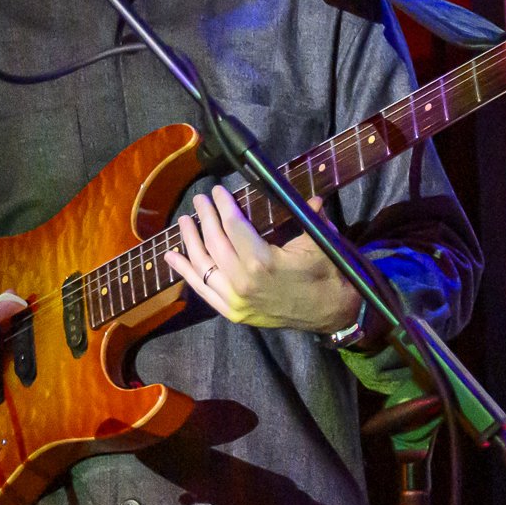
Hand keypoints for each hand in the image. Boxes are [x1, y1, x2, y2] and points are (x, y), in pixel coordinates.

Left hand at [164, 187, 362, 332]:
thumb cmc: (328, 275)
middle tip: (200, 200)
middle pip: (215, 242)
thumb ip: (308, 218)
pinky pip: (202, 290)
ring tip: (184, 221)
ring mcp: (235, 300)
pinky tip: (172, 256)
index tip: (216, 191)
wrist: (333, 313)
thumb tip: (311, 197)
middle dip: (206, 217)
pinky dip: (186, 272)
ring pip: (203, 265)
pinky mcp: (232, 312)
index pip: (234, 226)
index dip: (223, 205)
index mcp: (263, 261)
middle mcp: (243, 281)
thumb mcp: (319, 243)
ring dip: (190, 240)